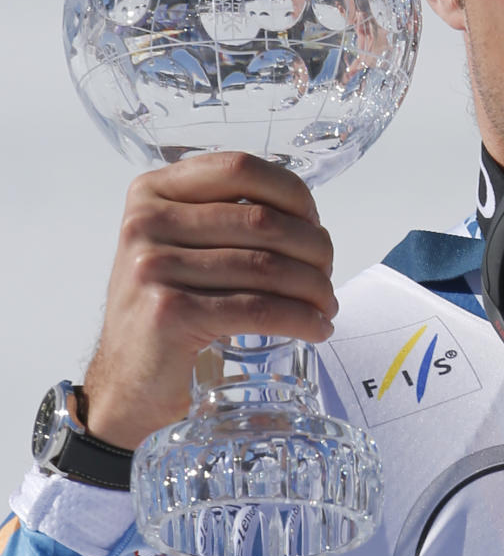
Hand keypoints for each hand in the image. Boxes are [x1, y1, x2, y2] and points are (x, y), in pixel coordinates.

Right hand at [83, 152, 336, 448]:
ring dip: (314, 288)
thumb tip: (306, 217)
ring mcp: (153, 267)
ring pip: (267, 267)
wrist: (125, 385)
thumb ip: (222, 219)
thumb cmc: (165, 312)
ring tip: (327, 306)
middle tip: (328, 277)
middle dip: (314, 249)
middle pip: (262, 221)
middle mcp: (146, 223)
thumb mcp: (179, 248)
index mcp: (151, 193)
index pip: (240, 170)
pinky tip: (317, 328)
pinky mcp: (170, 314)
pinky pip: (259, 309)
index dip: (292, 194)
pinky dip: (301, 319)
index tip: (314, 224)